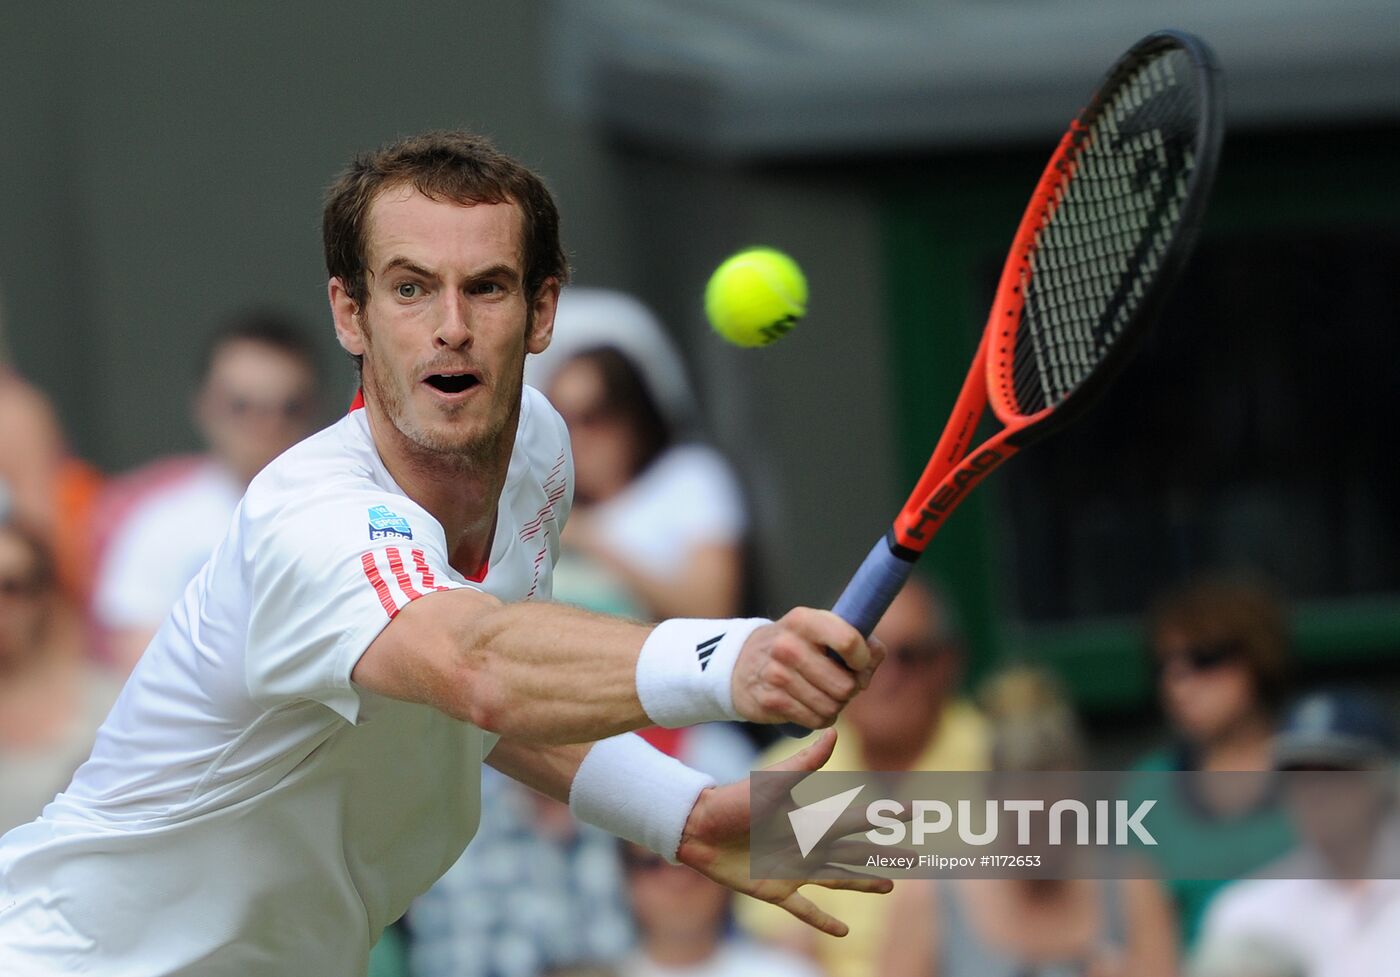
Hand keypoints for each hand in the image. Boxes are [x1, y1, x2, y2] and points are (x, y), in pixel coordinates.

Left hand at [676, 729, 892, 935]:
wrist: (698, 826)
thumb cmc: (735, 800)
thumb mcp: (774, 783)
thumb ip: (806, 763)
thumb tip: (833, 732)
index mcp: (811, 819)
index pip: (857, 819)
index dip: (885, 816)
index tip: (913, 812)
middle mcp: (808, 845)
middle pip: (855, 852)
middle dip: (884, 855)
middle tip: (915, 858)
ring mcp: (793, 869)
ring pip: (838, 878)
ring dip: (863, 882)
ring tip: (890, 885)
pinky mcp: (774, 890)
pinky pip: (804, 909)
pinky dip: (823, 921)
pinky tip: (843, 932)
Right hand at [730, 607, 882, 727]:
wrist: (742, 663)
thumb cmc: (797, 645)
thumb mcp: (821, 630)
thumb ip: (858, 639)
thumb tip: (874, 658)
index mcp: (803, 620)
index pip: (849, 641)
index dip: (863, 659)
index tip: (858, 663)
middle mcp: (787, 645)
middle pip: (845, 685)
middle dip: (850, 689)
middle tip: (841, 683)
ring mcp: (776, 674)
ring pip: (832, 707)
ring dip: (836, 705)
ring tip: (825, 693)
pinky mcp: (770, 701)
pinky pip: (815, 720)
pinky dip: (820, 717)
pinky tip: (811, 705)